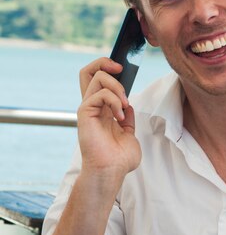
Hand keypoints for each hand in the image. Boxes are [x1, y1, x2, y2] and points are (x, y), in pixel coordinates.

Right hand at [77, 58, 140, 176]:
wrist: (111, 172)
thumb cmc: (119, 159)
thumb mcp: (129, 134)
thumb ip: (129, 119)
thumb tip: (129, 107)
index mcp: (102, 110)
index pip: (97, 79)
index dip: (107, 68)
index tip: (124, 71)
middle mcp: (92, 106)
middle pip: (88, 71)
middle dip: (104, 62)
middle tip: (121, 70)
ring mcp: (88, 108)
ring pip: (97, 77)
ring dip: (117, 87)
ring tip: (125, 105)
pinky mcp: (85, 113)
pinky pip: (100, 94)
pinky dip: (115, 101)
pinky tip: (120, 116)